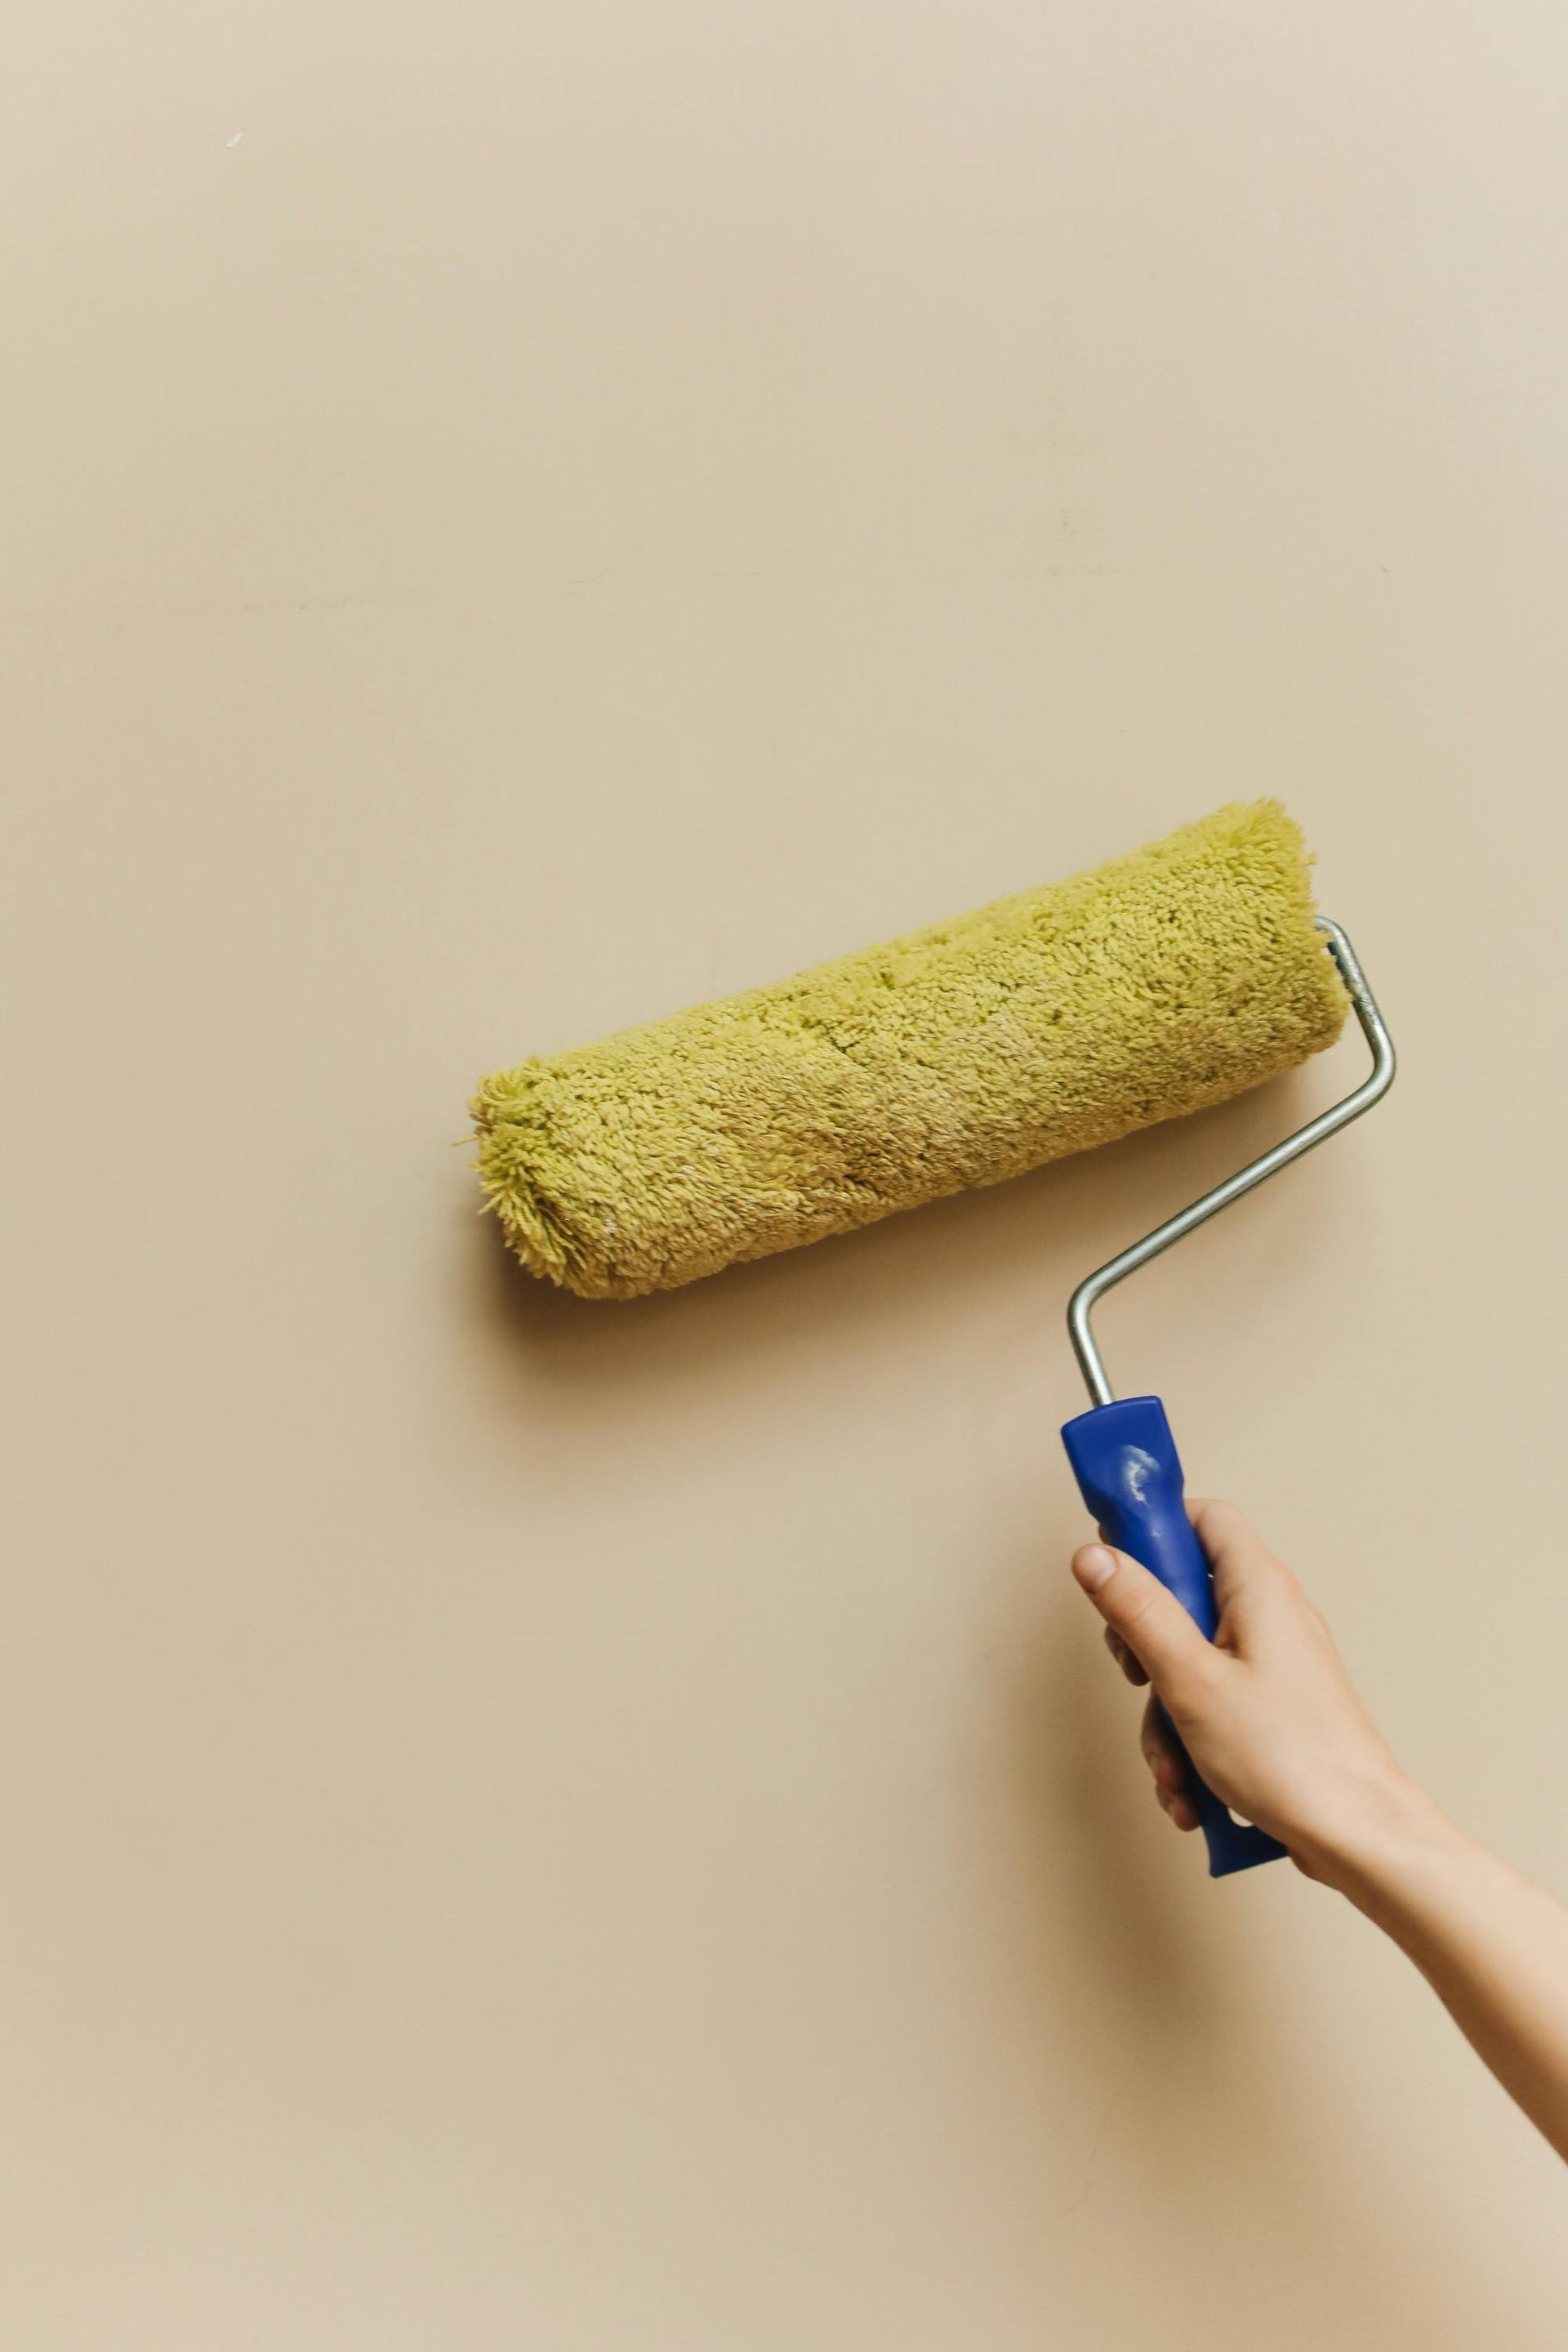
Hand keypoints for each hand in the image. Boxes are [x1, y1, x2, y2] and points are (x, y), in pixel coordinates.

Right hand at [1071, 1499, 1411, 1885]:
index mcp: (1258, 1587)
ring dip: (1165, 1720)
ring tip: (1174, 1770)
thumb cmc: (1291, 1757)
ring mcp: (1272, 1664)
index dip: (1152, 1529)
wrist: (1358, 1835)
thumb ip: (1139, 1612)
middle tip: (1139, 1678)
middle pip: (1182, 1597)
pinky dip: (1191, 1748)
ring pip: (1188, 1665)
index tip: (1110, 1563)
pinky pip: (1211, 1708)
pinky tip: (1192, 1795)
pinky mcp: (1271, 1708)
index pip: (1202, 1517)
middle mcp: (1270, 1616)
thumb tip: (1093, 1557)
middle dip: (1144, 1649)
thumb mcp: (1190, 1678)